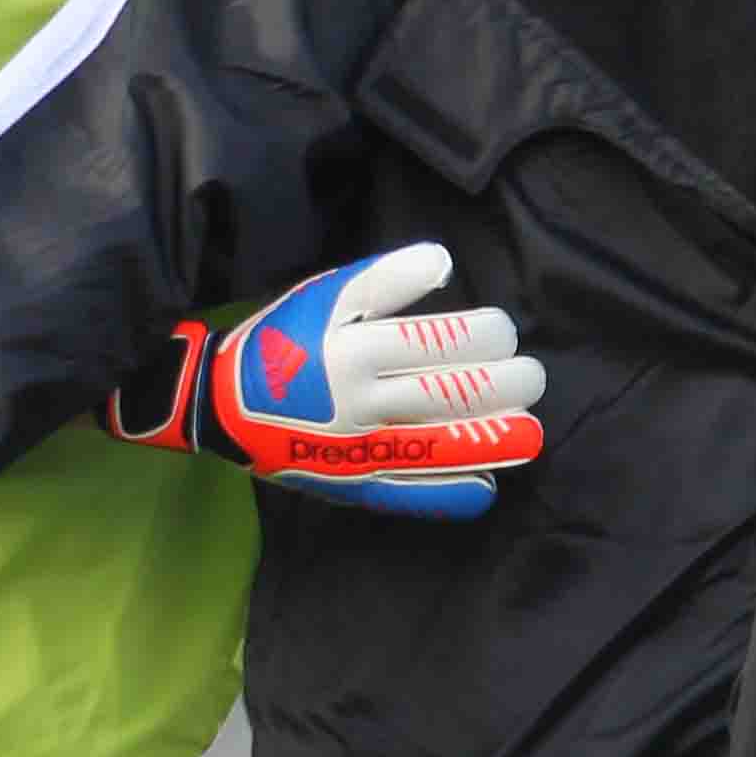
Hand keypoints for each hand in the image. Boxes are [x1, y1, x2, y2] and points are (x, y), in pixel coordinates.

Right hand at [107, 243, 549, 515]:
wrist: (223, 406)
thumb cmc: (283, 340)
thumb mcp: (323, 294)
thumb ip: (384, 279)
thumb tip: (444, 261)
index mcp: (351, 348)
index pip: (437, 340)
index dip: (484, 335)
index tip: (504, 331)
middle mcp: (358, 401)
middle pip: (448, 393)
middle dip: (504, 385)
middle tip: (533, 378)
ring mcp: (357, 449)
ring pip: (439, 446)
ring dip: (492, 441)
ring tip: (530, 433)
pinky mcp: (352, 484)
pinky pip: (409, 495)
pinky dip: (451, 494)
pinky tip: (486, 486)